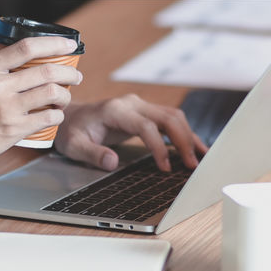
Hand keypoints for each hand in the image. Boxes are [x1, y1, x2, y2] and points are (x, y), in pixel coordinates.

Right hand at [0, 36, 81, 171]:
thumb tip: (24, 59)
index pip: (28, 47)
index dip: (54, 43)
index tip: (70, 45)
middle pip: (48, 71)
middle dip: (70, 72)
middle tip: (76, 76)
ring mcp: (6, 108)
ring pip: (53, 93)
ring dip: (66, 95)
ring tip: (64, 98)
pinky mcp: (12, 129)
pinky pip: (48, 117)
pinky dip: (57, 115)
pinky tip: (54, 116)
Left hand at [55, 94, 208, 171]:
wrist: (71, 117)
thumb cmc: (72, 131)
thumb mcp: (74, 145)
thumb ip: (92, 154)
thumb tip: (112, 162)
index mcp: (116, 110)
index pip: (146, 125)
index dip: (159, 146)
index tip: (165, 167)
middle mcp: (132, 103)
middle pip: (167, 117)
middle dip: (183, 140)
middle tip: (192, 164)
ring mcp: (141, 105)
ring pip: (173, 116)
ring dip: (188, 136)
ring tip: (200, 157)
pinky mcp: (146, 112)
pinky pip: (170, 119)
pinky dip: (184, 133)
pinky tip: (195, 146)